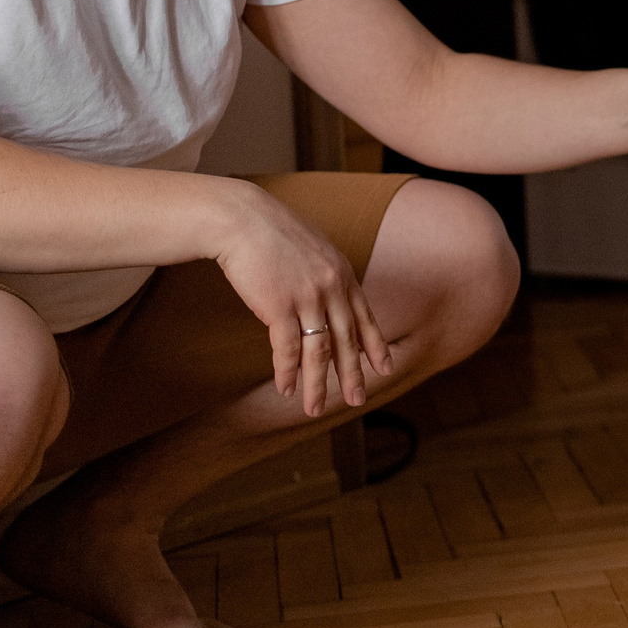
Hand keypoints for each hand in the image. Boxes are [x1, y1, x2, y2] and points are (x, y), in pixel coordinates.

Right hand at [212, 181, 394, 416]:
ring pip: (318, 352)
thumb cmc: (271, 232)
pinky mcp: (279, 306)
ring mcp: (307, 298)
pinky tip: (286, 388)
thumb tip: (329, 296)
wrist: (241, 218)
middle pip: (346, 341)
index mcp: (342, 274)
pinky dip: (286, 372)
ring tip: (315, 409)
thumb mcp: (312, 249)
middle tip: (358, 400)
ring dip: (317, 384)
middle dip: (353, 374)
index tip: (386, 368)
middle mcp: (331, 288)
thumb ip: (326, 274)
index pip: (365, 317)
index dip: (375, 345)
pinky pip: (286, 349)